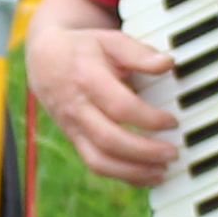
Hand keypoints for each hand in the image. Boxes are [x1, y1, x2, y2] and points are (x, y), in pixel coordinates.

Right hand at [29, 15, 180, 187]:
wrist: (44, 59)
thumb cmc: (84, 49)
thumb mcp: (109, 40)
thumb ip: (138, 53)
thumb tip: (167, 64)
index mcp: (88, 80)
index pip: (120, 107)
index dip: (149, 119)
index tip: (172, 122)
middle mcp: (78, 109)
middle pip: (109, 140)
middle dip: (144, 152)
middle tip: (173, 152)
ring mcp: (73, 128)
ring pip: (100, 161)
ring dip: (133, 172)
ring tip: (163, 172)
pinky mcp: (75, 141)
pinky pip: (96, 165)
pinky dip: (123, 176)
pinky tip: (147, 176)